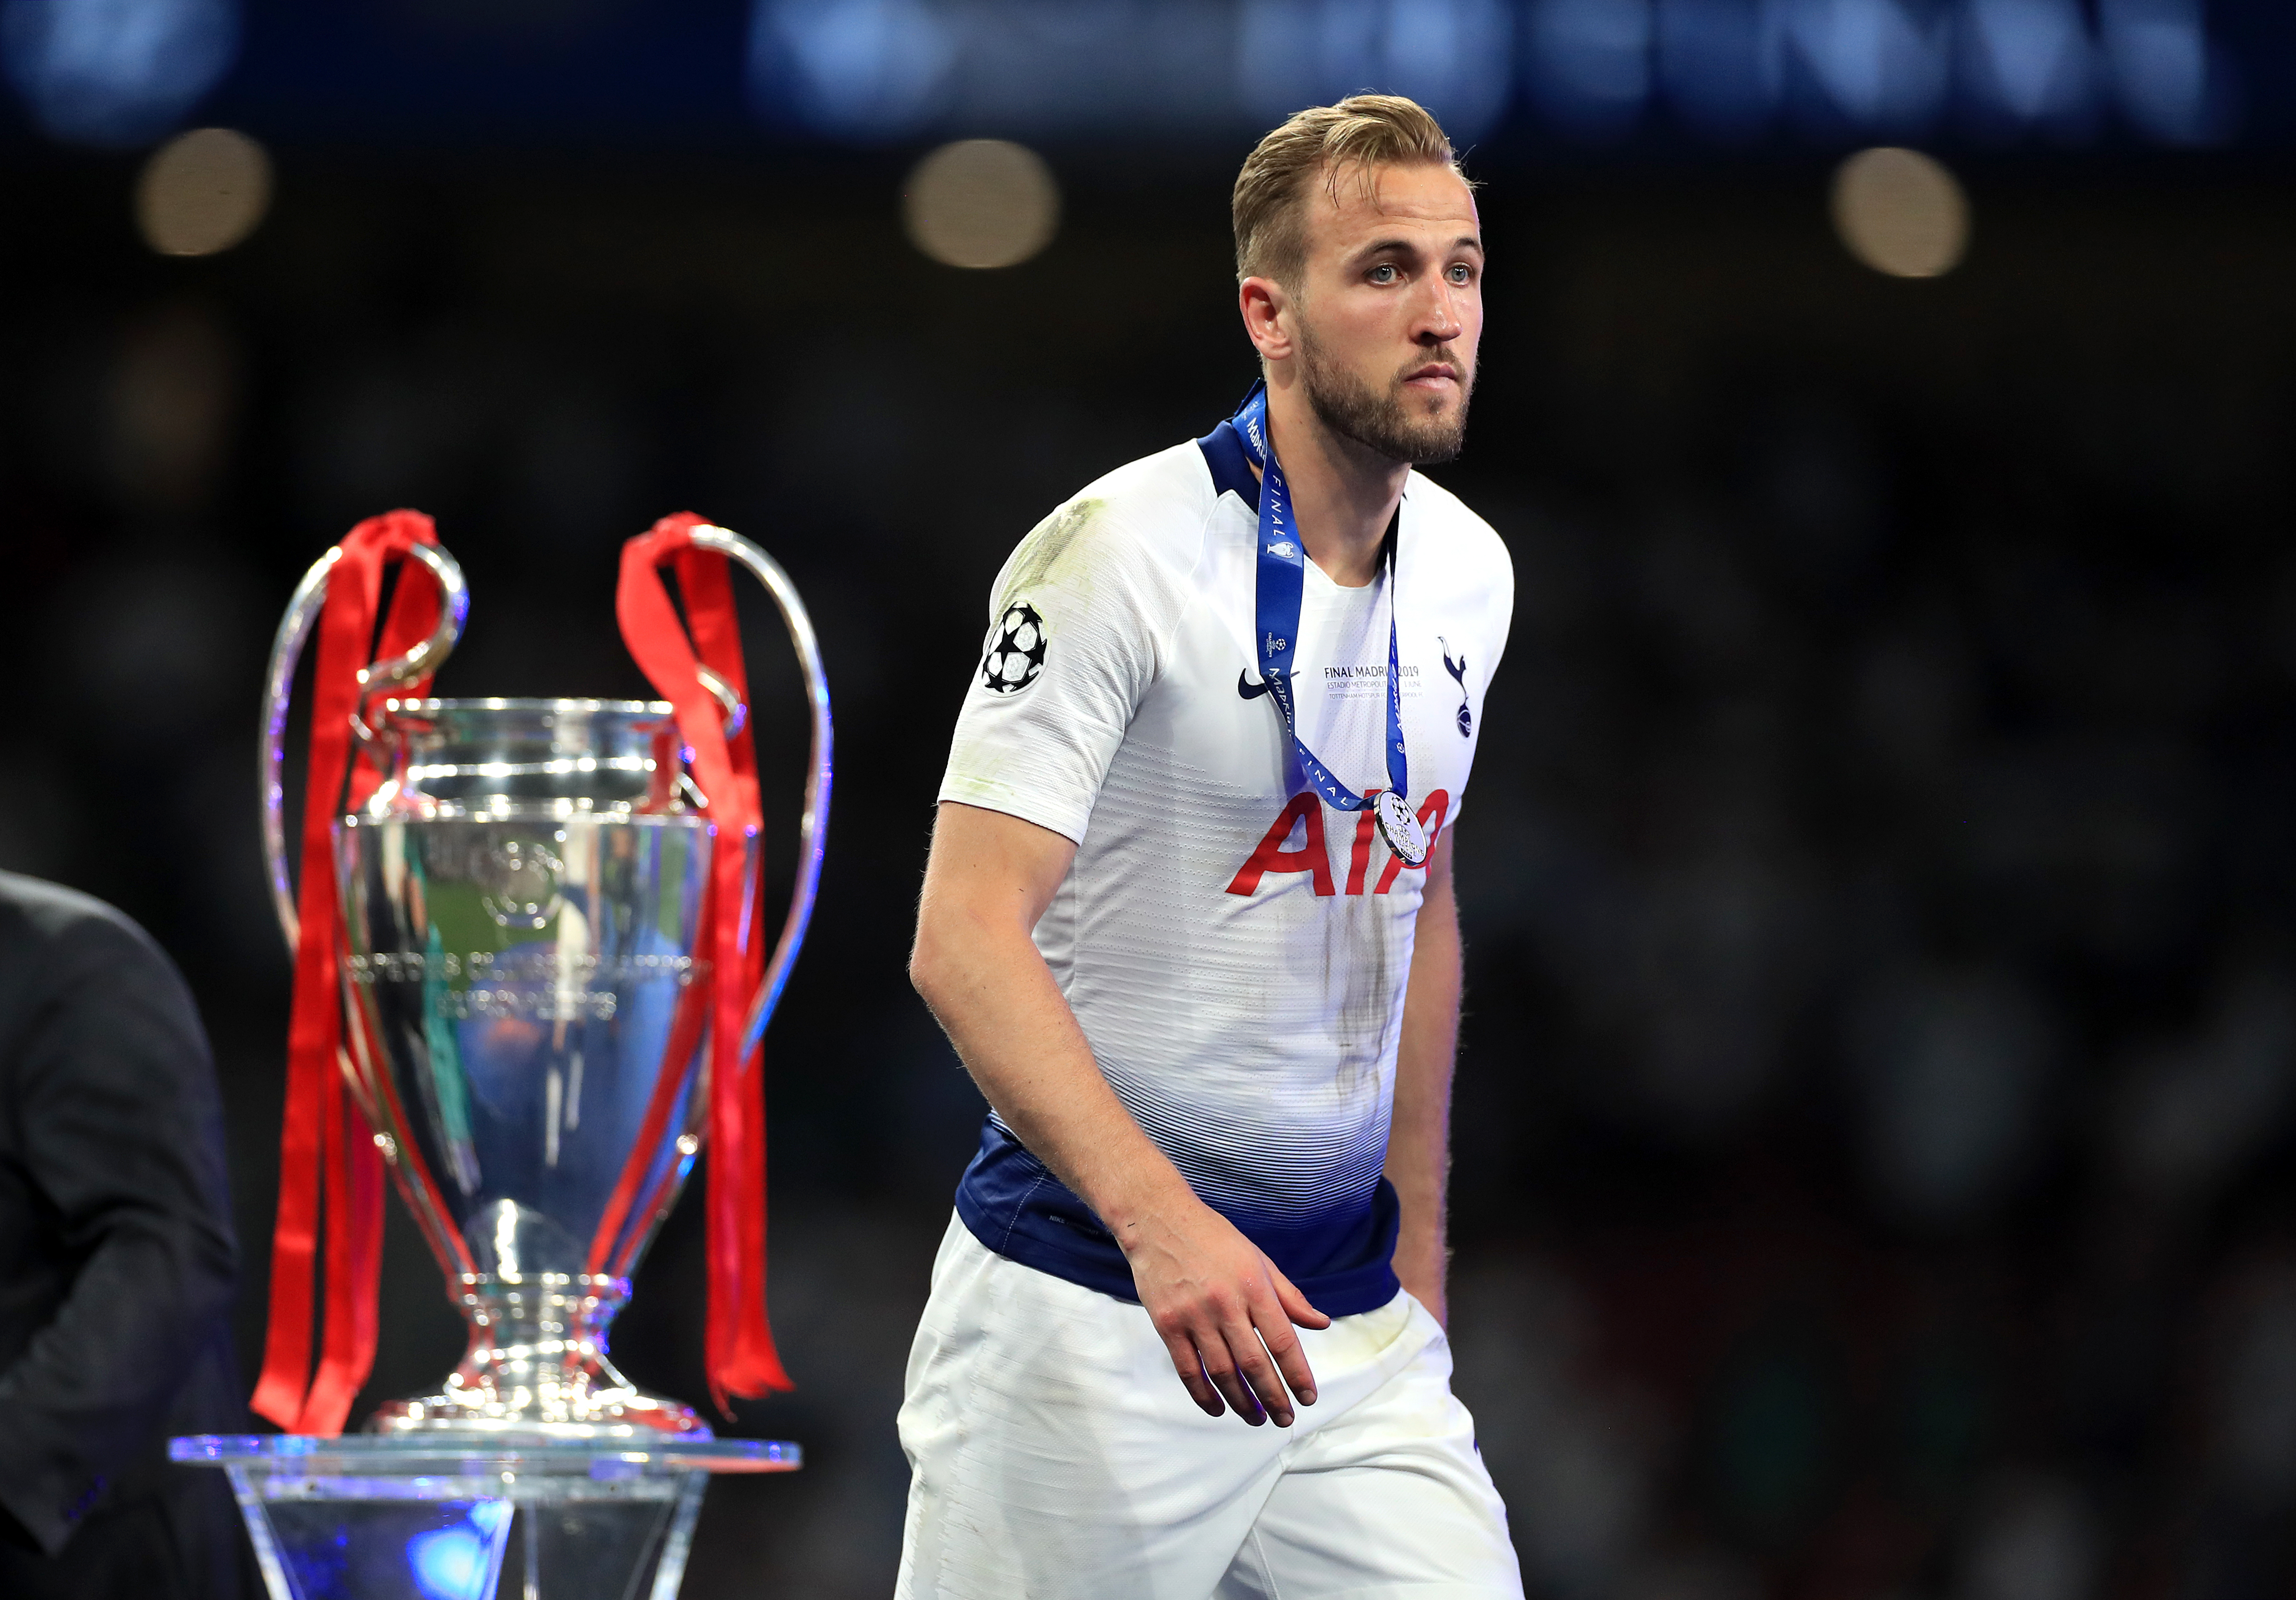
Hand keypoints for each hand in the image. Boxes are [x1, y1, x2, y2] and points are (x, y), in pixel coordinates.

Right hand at [1118, 1194, 1330, 1425]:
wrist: (1159, 1220)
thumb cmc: (1214, 1239)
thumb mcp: (1259, 1260)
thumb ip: (1289, 1296)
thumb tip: (1321, 1323)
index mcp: (1254, 1285)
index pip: (1282, 1341)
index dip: (1297, 1374)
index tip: (1308, 1398)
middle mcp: (1225, 1303)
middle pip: (1254, 1363)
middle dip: (1274, 1397)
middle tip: (1286, 1419)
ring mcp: (1193, 1315)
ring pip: (1222, 1372)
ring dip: (1242, 1402)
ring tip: (1257, 1419)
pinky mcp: (1167, 1324)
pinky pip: (1188, 1370)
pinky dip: (1204, 1395)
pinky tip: (1218, 1408)